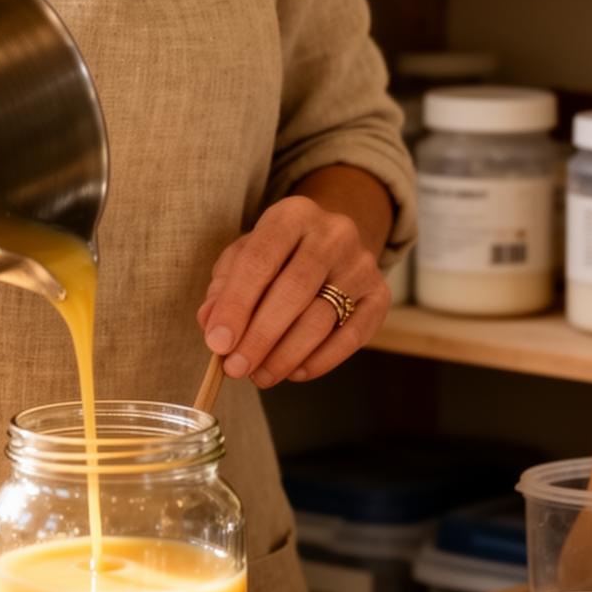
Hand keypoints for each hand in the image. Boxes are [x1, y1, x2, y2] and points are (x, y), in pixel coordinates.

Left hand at [196, 194, 390, 387]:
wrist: (333, 243)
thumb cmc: (279, 254)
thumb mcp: (245, 256)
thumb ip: (224, 288)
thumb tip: (211, 325)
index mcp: (292, 215)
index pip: (260, 259)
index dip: (237, 305)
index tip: (218, 343)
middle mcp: (333, 234)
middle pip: (294, 290)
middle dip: (260, 336)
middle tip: (236, 368)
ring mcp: (362, 264)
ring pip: (322, 318)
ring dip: (285, 355)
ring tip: (260, 376)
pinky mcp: (380, 295)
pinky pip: (352, 337)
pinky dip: (320, 361)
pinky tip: (294, 372)